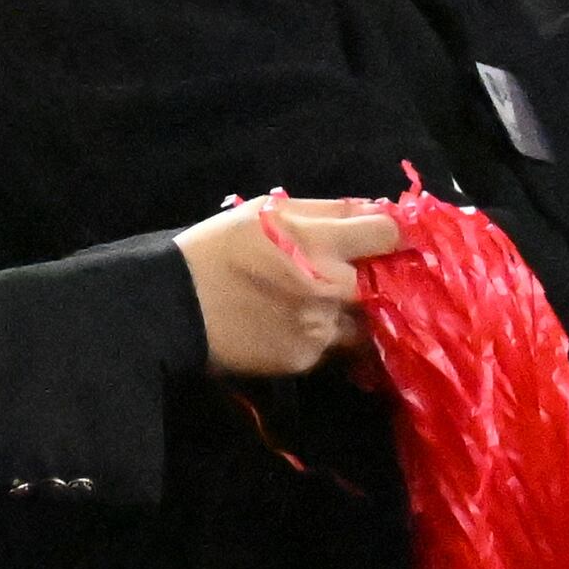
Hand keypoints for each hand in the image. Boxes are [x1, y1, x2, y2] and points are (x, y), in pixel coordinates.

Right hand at [177, 195, 397, 378]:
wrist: (172, 307)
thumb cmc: (217, 248)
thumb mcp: (266, 212)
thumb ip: (326, 210)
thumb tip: (376, 209)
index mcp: (321, 244)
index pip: (388, 234)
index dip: (396, 233)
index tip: (393, 237)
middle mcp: (331, 289)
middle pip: (387, 285)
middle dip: (376, 279)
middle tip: (351, 274)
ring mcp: (320, 329)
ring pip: (361, 322)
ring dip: (349, 313)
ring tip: (315, 303)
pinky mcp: (306, 359)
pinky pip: (330, 347)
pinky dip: (319, 335)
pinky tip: (289, 324)